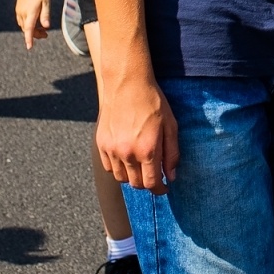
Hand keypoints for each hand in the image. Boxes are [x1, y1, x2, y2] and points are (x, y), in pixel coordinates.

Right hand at [16, 0, 49, 47]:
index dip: (29, 39)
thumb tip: (46, 27)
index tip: (29, 47)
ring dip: (32, 30)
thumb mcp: (47, 3)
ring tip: (42, 30)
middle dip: (36, 35)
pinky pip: (22, 21)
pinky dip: (28, 25)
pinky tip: (35, 23)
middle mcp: (23, 14)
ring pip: (24, 26)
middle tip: (46, 35)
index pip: (29, 29)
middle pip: (27, 29)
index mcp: (30, 13)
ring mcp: (19, 12)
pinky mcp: (18, 10)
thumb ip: (46, 15)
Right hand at [97, 74, 179, 193]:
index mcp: (148, 150)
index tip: (165, 187)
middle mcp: (127, 153)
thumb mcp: (171, 126)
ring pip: (121, 178)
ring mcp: (112, 150)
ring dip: (132, 177)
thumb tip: (172, 175)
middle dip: (147, 183)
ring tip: (140, 165)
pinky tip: (127, 157)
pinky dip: (118, 168)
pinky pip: (109, 167)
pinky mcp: (101, 144)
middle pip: (136, 184)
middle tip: (154, 175)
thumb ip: (172, 153)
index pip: (152, 183)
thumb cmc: (153, 103)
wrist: (127, 85)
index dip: (160, 189)